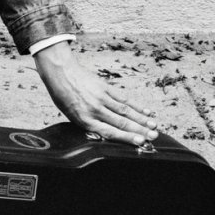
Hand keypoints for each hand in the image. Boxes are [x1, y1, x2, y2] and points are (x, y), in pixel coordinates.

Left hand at [33, 40, 157, 146]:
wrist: (59, 72)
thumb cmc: (63, 95)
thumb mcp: (71, 115)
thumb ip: (89, 123)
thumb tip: (107, 133)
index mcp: (84, 119)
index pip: (109, 132)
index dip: (126, 138)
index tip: (141, 142)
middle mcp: (94, 109)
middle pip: (121, 122)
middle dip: (140, 130)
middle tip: (155, 136)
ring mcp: (101, 97)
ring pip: (125, 110)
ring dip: (142, 119)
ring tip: (154, 126)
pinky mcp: (105, 87)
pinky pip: (123, 98)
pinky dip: (136, 105)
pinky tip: (146, 111)